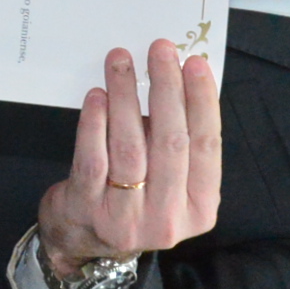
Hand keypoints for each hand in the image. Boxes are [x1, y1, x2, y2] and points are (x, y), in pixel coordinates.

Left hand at [37, 41, 222, 276]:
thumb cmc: (133, 195)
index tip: (195, 63)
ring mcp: (126, 218)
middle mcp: (167, 218)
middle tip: (160, 50)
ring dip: (126, 97)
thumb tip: (175, 77)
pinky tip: (97, 96)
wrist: (82, 238)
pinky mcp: (88, 210)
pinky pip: (93, 159)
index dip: (202, 102)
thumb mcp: (169, 180)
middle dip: (167, 89)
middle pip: (171, 143)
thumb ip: (177, 141)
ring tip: (121, 61)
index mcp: (200, 208)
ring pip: (130, 148)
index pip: (207, 147)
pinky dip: (95, 123)